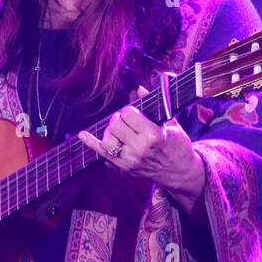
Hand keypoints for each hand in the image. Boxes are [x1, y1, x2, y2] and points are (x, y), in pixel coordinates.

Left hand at [78, 85, 206, 221]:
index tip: (136, 114)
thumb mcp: (171, 122)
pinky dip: (90, 143)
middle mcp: (139, 149)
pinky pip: (102, 154)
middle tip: (128, 121)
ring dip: (110, 131)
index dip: (130, 111)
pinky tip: (82, 135)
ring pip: (107, 139)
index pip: (128, 114)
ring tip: (120, 131)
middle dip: (119, 118)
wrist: (180, 172)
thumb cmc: (178, 144)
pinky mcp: (124, 168)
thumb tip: (138, 88)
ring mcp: (130, 160)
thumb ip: (153, 105)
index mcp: (153, 135)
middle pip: (115, 124)